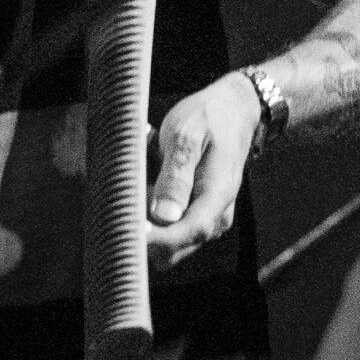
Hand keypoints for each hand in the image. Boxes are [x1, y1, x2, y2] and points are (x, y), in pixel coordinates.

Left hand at [142, 71, 263, 269]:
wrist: (233, 109)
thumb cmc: (208, 118)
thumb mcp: (186, 136)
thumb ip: (176, 176)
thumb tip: (163, 216)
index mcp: (217, 195)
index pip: (187, 234)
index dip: (153, 239)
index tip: (126, 229)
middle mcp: (216, 215)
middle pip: (172, 250)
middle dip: (145, 230)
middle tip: (131, 191)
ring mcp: (208, 218)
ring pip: (166, 242)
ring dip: (147, 218)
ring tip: (146, 173)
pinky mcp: (197, 214)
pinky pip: (168, 226)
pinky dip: (152, 209)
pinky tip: (153, 176)